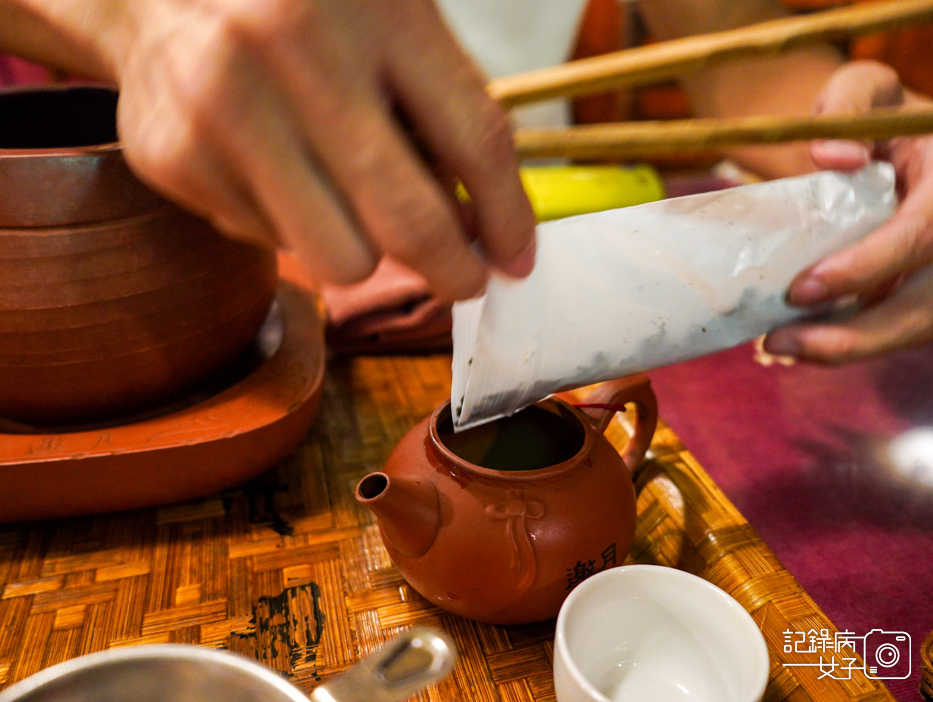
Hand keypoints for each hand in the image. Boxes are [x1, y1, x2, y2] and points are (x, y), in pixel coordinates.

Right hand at [109, 0, 535, 299]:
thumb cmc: (298, 6)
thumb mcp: (386, 16)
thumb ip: (438, 104)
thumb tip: (480, 224)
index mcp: (373, 6)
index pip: (475, 138)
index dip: (508, 218)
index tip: (517, 260)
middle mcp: (292, 53)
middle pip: (408, 223)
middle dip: (452, 272)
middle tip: (463, 277)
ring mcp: (224, 109)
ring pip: (341, 260)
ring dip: (362, 248)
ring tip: (347, 200)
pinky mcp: (174, 157)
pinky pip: (272, 243)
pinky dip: (290, 223)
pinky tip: (272, 169)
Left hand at [764, 60, 932, 362]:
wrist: (899, 141)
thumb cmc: (881, 116)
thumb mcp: (866, 89)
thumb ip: (848, 101)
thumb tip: (831, 156)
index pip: (926, 233)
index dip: (868, 266)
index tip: (802, 289)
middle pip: (927, 305)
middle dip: (855, 335)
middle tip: (776, 342)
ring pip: (917, 328)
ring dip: (850, 348)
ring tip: (778, 347)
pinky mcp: (930, 291)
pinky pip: (902, 328)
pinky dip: (855, 341)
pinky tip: (801, 341)